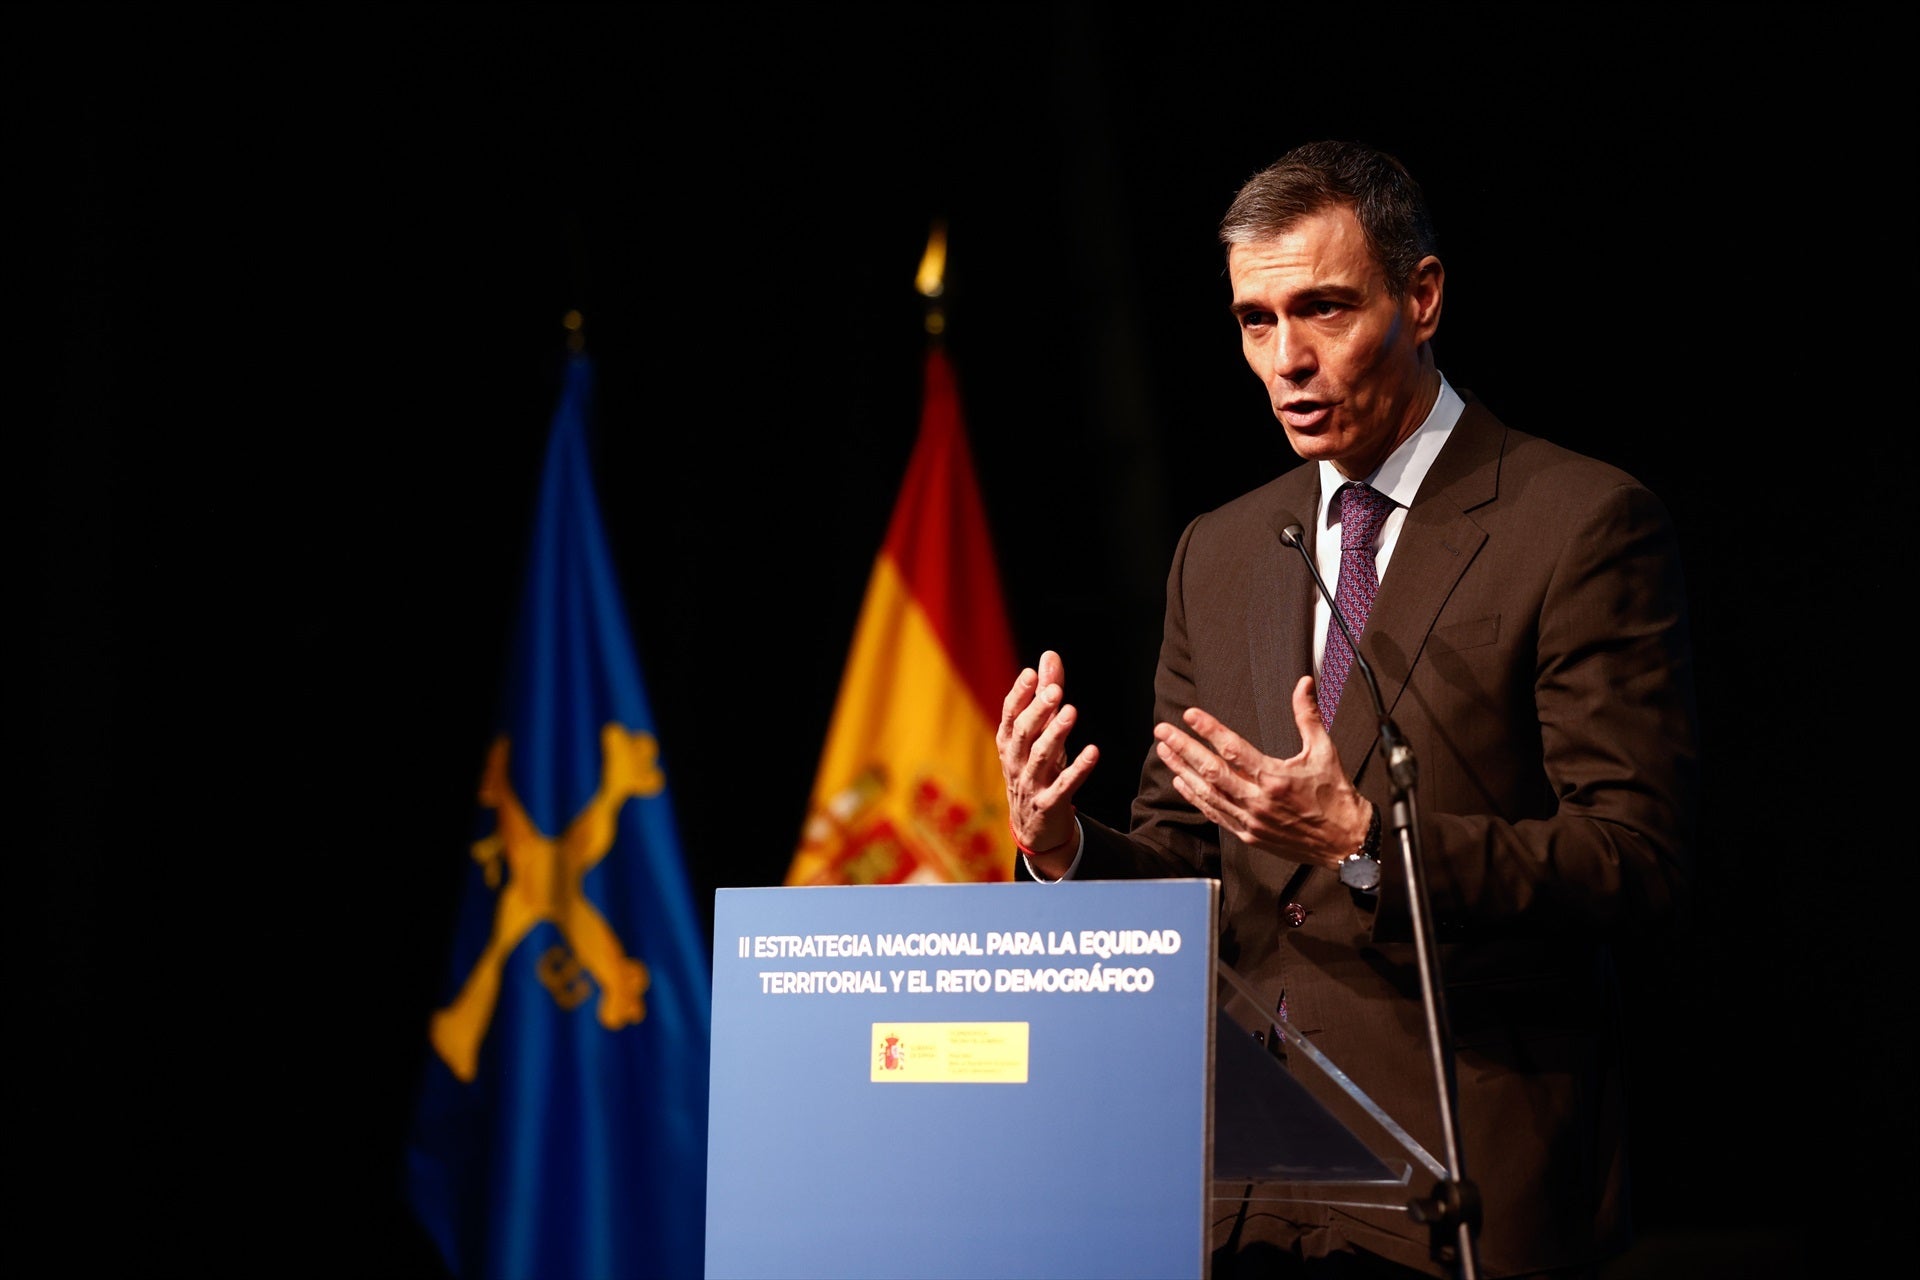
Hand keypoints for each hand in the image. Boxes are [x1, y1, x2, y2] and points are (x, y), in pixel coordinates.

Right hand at [996, 649, 1099, 865]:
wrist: (1034, 828)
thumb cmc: (1037, 771)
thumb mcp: (1038, 735)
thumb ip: (1044, 695)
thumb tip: (1049, 656)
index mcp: (1009, 744)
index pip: (1010, 715)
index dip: (1019, 695)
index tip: (1032, 673)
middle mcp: (1015, 762)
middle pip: (1023, 733)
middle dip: (1037, 711)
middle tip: (1055, 690)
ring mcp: (1030, 785)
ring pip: (1040, 757)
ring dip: (1056, 734)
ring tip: (1071, 713)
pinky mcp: (1049, 804)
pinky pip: (1064, 785)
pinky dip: (1079, 769)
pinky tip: (1093, 752)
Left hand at [1153, 674, 1369, 869]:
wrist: (1346, 841)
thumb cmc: (1336, 796)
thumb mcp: (1324, 751)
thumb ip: (1308, 716)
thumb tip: (1303, 684)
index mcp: (1276, 778)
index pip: (1234, 749)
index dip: (1209, 729)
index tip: (1190, 715)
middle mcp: (1259, 800)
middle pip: (1212, 770)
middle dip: (1183, 748)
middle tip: (1162, 730)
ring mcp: (1251, 820)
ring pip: (1208, 793)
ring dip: (1183, 770)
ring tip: (1164, 751)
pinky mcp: (1249, 835)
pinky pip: (1215, 814)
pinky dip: (1196, 798)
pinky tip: (1182, 782)